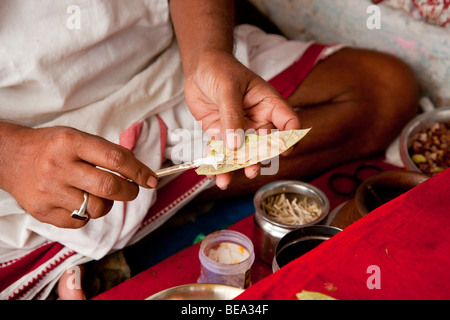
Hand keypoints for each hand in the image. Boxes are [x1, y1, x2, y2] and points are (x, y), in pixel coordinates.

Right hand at [0, 124, 157, 227]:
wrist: (9, 157)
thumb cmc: (52, 147)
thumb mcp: (78, 138)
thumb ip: (106, 153)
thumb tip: (140, 173)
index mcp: (71, 142)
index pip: (116, 159)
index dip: (139, 171)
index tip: (151, 180)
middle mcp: (59, 166)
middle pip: (109, 187)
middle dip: (129, 191)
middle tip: (131, 189)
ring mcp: (49, 190)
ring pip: (96, 208)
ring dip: (107, 205)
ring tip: (98, 195)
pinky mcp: (42, 211)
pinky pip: (79, 221)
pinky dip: (86, 215)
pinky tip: (78, 202)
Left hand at [184, 51, 300, 187]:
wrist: (200, 67)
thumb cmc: (220, 69)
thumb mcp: (227, 88)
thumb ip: (231, 116)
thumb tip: (235, 145)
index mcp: (268, 104)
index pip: (288, 122)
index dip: (290, 138)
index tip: (284, 151)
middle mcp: (256, 119)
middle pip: (264, 145)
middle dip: (258, 160)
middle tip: (251, 170)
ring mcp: (239, 128)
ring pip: (241, 152)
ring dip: (235, 167)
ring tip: (226, 180)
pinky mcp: (221, 132)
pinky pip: (221, 151)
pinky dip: (216, 163)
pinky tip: (213, 175)